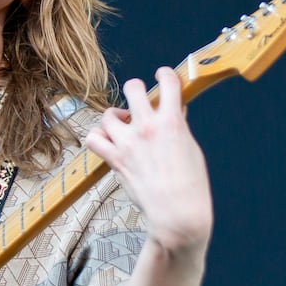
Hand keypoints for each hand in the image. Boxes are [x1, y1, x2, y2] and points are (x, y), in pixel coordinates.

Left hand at [84, 62, 212, 256]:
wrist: (177, 211)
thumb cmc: (190, 184)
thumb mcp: (191, 148)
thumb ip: (179, 126)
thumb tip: (175, 111)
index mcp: (172, 121)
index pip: (168, 82)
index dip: (164, 74)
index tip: (162, 75)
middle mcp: (148, 127)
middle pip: (133, 88)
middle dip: (135, 89)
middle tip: (138, 99)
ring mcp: (129, 142)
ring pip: (108, 114)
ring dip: (113, 116)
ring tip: (121, 124)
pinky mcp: (116, 159)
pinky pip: (94, 139)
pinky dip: (97, 138)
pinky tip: (107, 140)